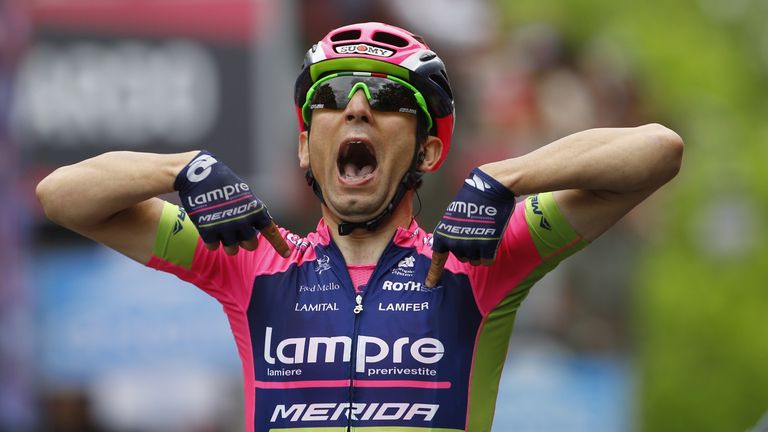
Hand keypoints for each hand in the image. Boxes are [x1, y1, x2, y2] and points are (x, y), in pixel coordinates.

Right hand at [175, 151, 289, 256]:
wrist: (199, 175)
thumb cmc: (224, 184)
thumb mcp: (245, 195)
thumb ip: (254, 213)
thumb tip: (262, 228)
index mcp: (255, 211)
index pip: (271, 231)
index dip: (279, 244)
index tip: (286, 254)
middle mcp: (243, 221)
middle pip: (251, 245)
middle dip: (244, 240)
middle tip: (236, 229)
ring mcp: (226, 227)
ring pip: (233, 250)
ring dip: (228, 242)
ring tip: (221, 228)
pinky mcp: (208, 231)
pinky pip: (213, 246)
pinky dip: (211, 240)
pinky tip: (208, 227)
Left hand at [425, 168, 515, 286]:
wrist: (489, 189)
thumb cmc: (473, 200)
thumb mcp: (453, 216)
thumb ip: (452, 234)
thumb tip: (454, 247)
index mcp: (442, 233)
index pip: (437, 258)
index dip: (433, 274)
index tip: (429, 285)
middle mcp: (453, 242)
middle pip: (462, 257)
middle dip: (468, 248)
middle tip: (475, 230)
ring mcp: (469, 245)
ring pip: (475, 260)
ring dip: (480, 250)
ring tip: (483, 231)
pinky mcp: (486, 246)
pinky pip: (487, 260)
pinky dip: (490, 253)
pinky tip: (492, 238)